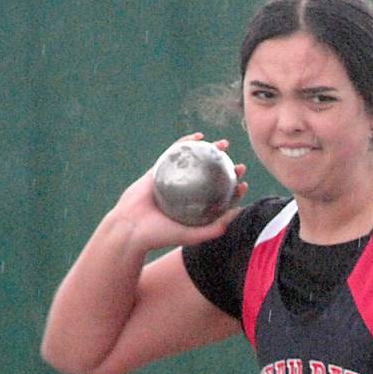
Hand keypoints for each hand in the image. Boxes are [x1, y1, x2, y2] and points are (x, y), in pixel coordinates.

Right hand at [112, 132, 248, 248]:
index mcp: (194, 210)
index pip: (219, 198)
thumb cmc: (159, 236)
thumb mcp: (191, 235)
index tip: (243, 183)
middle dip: (227, 170)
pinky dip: (186, 143)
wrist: (129, 228)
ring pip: (195, 163)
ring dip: (210, 152)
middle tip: (239, 165)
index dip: (233, 190)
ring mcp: (173, 181)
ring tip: (224, 144)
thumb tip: (239, 211)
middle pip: (211, 178)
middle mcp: (186, 195)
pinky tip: (198, 137)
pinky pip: (175, 153)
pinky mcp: (160, 170)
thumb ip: (215, 228)